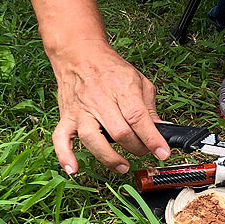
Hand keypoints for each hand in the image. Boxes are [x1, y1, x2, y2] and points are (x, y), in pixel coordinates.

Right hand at [49, 41, 169, 173]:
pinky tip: (73, 169)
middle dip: (136, 148)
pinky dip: (65, 155)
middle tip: (145, 152)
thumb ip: (150, 108)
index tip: (163, 153)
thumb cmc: (111, 69)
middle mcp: (99, 100)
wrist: (79, 54)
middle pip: (119, 132)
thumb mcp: (140, 82)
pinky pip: (61, 138)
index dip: (152, 139)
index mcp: (122, 89)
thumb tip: (164, 130)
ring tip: (123, 166)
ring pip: (92, 139)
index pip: (138, 118)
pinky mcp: (66, 116)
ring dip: (109, 157)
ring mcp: (81, 110)